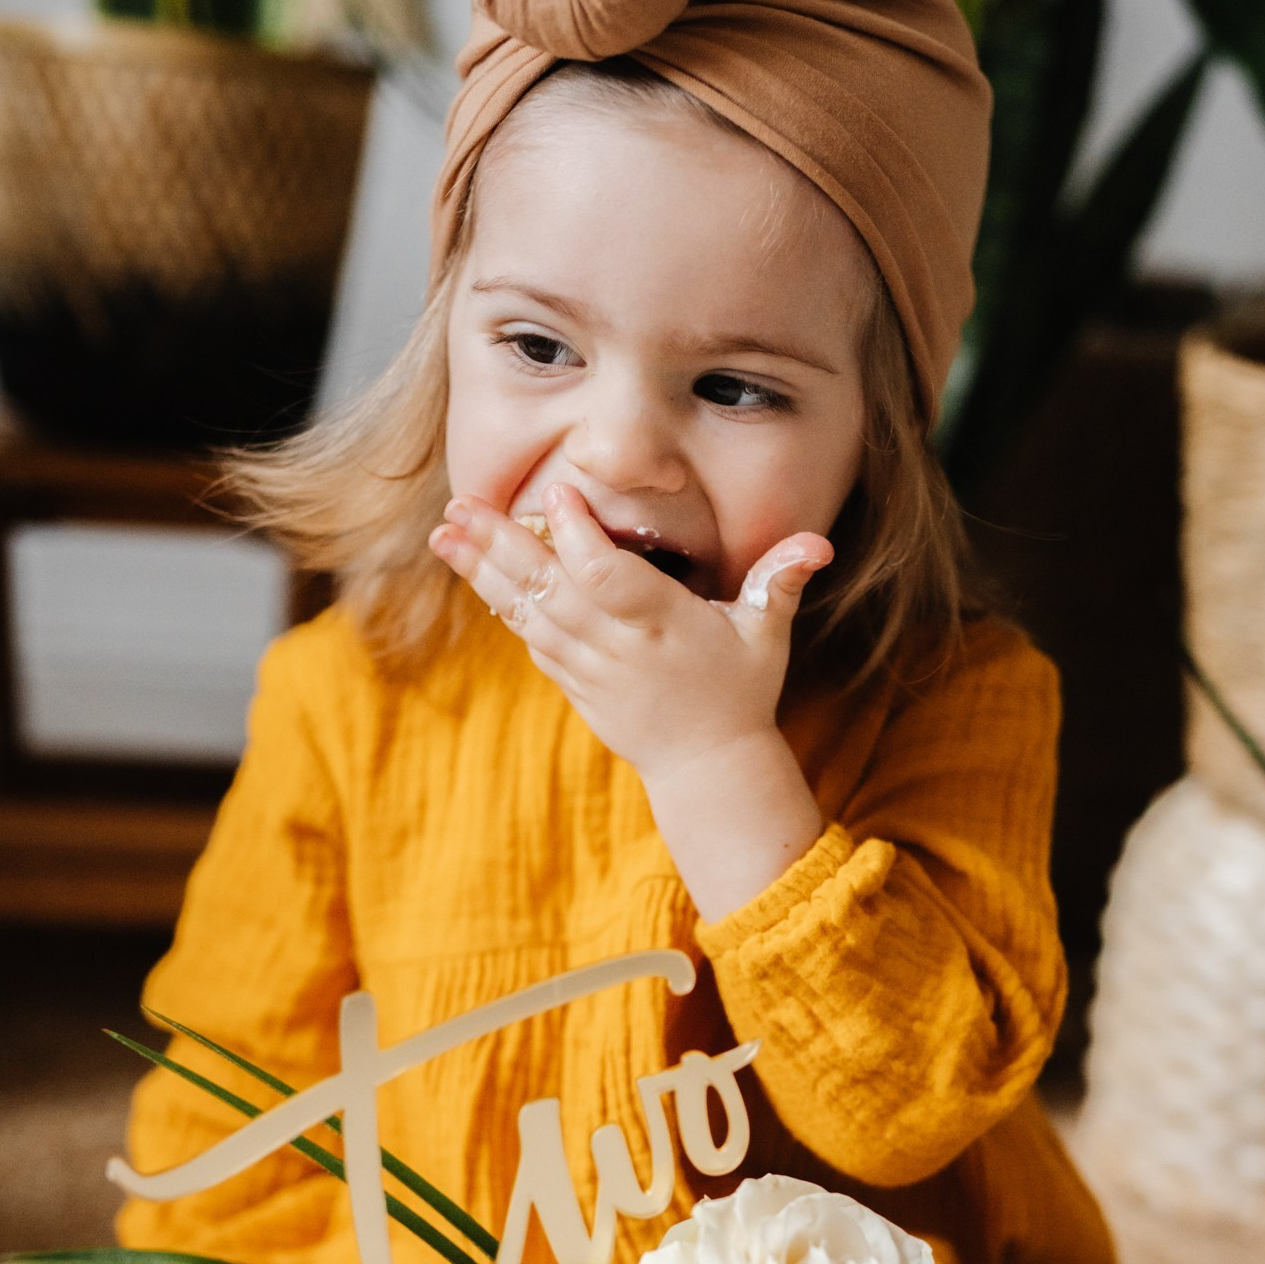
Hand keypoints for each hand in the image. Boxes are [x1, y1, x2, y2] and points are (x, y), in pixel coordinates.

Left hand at [429, 483, 829, 918]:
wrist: (709, 770)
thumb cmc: (742, 694)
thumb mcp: (768, 637)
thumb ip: (781, 582)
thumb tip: (819, 544)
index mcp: (663, 628)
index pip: (610, 578)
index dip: (581, 537)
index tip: (558, 493)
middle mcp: (618, 648)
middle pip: (551, 590)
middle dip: (502, 546)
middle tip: (459, 505)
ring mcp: (590, 669)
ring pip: (528, 613)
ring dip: (484, 572)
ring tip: (444, 531)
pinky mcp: (574, 684)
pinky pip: (530, 639)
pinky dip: (501, 605)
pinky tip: (472, 570)